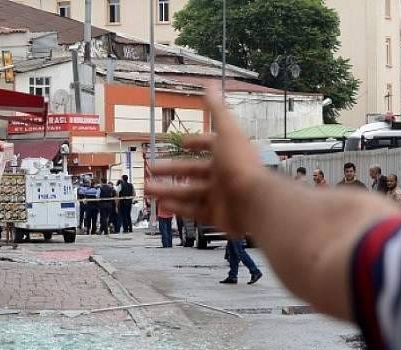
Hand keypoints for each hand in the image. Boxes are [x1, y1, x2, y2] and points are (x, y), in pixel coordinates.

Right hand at [146, 86, 263, 235]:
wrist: (253, 201)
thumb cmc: (240, 164)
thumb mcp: (227, 131)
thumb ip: (216, 110)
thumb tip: (210, 84)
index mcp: (227, 153)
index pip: (210, 145)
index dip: (196, 142)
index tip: (182, 143)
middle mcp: (223, 174)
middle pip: (192, 170)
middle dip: (171, 168)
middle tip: (151, 167)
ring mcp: (220, 196)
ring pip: (189, 191)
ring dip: (168, 189)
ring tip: (147, 188)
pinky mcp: (216, 215)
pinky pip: (194, 210)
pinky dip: (178, 208)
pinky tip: (162, 205)